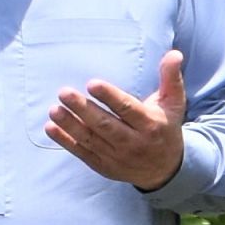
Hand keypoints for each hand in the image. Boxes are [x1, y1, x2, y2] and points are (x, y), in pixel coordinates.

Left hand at [47, 50, 189, 191]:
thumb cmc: (166, 128)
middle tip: (64, 93)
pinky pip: (82, 153)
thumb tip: (174, 54)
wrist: (165, 170)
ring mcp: (117, 157)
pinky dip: (65, 142)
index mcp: (150, 125)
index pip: (128, 109)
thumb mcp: (174, 104)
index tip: (92, 84)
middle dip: (83, 109)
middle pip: (105, 125)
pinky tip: (51, 128)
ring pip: (91, 139)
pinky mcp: (104, 166)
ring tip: (54, 109)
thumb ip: (171, 78)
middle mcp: (133, 143)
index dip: (110, 97)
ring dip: (70, 125)